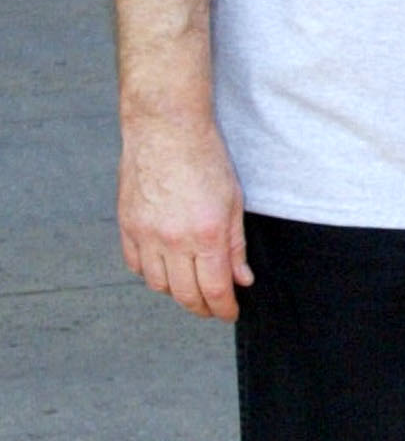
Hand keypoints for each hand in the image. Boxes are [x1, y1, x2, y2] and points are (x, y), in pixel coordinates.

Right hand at [117, 114, 250, 319]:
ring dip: (176, 291)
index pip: (214, 290)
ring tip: (190, 285)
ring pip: (158, 284)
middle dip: (202, 307)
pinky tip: (164, 267)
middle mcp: (173, 239)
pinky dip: (151, 272)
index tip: (229, 312)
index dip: (224, 309)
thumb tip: (241, 279)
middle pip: (185, 294)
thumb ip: (236, 245)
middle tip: (213, 307)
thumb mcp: (234, 201)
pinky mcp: (127, 224)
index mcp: (206, 234)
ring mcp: (146, 233)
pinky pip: (136, 264)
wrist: (166, 128)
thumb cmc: (205, 158)